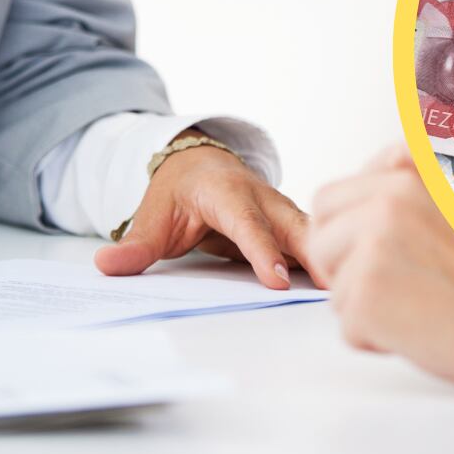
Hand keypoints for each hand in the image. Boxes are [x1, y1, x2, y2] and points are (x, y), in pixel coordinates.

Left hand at [93, 134, 325, 289]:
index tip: (275, 281)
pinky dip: (329, 261)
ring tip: (348, 292)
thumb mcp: (153, 215)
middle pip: (292, 224)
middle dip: (314, 251)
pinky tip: (345, 287)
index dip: (262, 251)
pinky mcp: (291, 225)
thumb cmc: (178, 190)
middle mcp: (261, 197)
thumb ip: (135, 245)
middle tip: (333, 285)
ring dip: (329, 257)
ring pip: (310, 232)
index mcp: (226, 192)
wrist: (198, 161)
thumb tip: (105, 267)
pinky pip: (314, 243)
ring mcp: (281, 210)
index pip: (246, 223)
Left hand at [306, 144, 453, 396]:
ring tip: (409, 305)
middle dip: (337, 267)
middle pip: (317, 237)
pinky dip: (373, 336)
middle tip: (381, 287)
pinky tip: (414, 328)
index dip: (339, 232)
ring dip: (359, 304)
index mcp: (404, 179)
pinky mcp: (367, 294)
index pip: (328, 198)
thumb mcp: (447, 211)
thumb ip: (400, 192)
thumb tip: (365, 181)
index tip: (364, 252)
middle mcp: (385, 205)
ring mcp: (373, 247)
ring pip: (331, 283)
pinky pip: (345, 323)